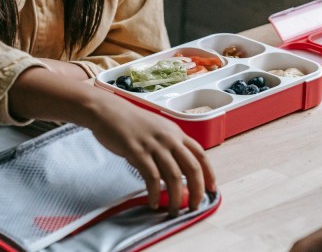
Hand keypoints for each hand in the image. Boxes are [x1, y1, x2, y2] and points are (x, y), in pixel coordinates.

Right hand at [81, 87, 216, 215]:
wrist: (108, 111)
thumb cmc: (132, 122)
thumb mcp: (158, 130)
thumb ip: (169, 147)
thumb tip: (179, 172)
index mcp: (177, 133)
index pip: (201, 155)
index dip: (209, 174)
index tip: (212, 189)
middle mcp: (170, 139)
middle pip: (192, 168)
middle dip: (197, 190)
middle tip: (195, 206)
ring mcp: (154, 145)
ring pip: (174, 176)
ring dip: (176, 197)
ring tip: (174, 210)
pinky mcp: (138, 152)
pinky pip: (152, 178)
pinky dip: (155, 193)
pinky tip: (153, 202)